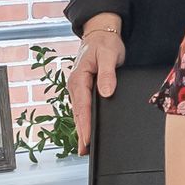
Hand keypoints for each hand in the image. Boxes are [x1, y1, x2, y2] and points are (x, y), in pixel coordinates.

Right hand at [70, 17, 124, 153]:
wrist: (100, 34)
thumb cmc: (104, 43)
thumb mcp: (108, 55)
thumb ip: (108, 74)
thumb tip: (106, 92)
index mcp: (79, 78)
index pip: (82, 105)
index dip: (85, 123)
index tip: (87, 137)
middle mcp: (75, 85)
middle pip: (78, 113)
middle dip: (81, 132)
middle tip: (84, 151)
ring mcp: (78, 88)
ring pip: (78, 112)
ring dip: (81, 129)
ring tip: (84, 147)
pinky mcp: (83, 89)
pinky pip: (82, 107)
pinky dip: (83, 120)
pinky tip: (87, 131)